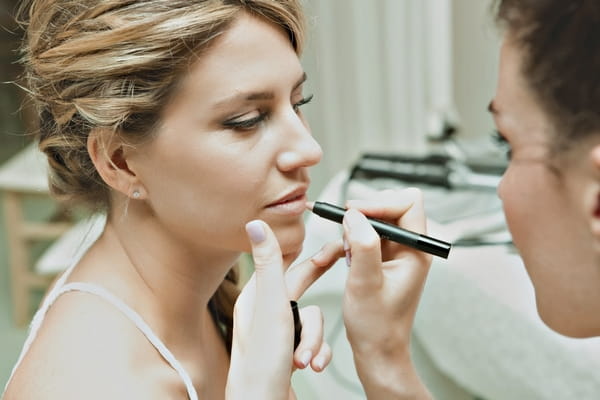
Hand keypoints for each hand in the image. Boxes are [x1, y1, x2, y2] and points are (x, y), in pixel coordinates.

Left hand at [226, 220, 342, 399]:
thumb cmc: (261, 366)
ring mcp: (277, 335)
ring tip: (302, 359)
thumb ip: (270, 266)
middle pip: (300, 286)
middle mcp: (264, 314)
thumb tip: (255, 224)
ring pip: (313, 319)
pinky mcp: (288, 353)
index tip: (329, 236)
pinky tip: (312, 366)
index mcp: (255, 297)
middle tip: (341, 255)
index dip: (307, 248)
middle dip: (320, 281)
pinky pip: (314, 342)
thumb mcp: (271, 308)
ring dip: (315, 340)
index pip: (284, 262)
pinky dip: (319, 352)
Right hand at [341, 188, 431, 398]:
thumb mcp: (365, 284)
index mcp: (416, 251)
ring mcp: (396, 253)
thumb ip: (363, 246)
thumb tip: (354, 215)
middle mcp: (409, 247)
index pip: (407, 203)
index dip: (379, 203)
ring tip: (344, 251)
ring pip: (375, 219)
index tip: (354, 213)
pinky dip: (350, 240)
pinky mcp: (382, 259)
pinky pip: (365, 235)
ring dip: (354, 228)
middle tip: (346, 231)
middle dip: (365, 213)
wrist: (377, 351)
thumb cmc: (377, 326)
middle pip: (391, 205)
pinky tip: (341, 257)